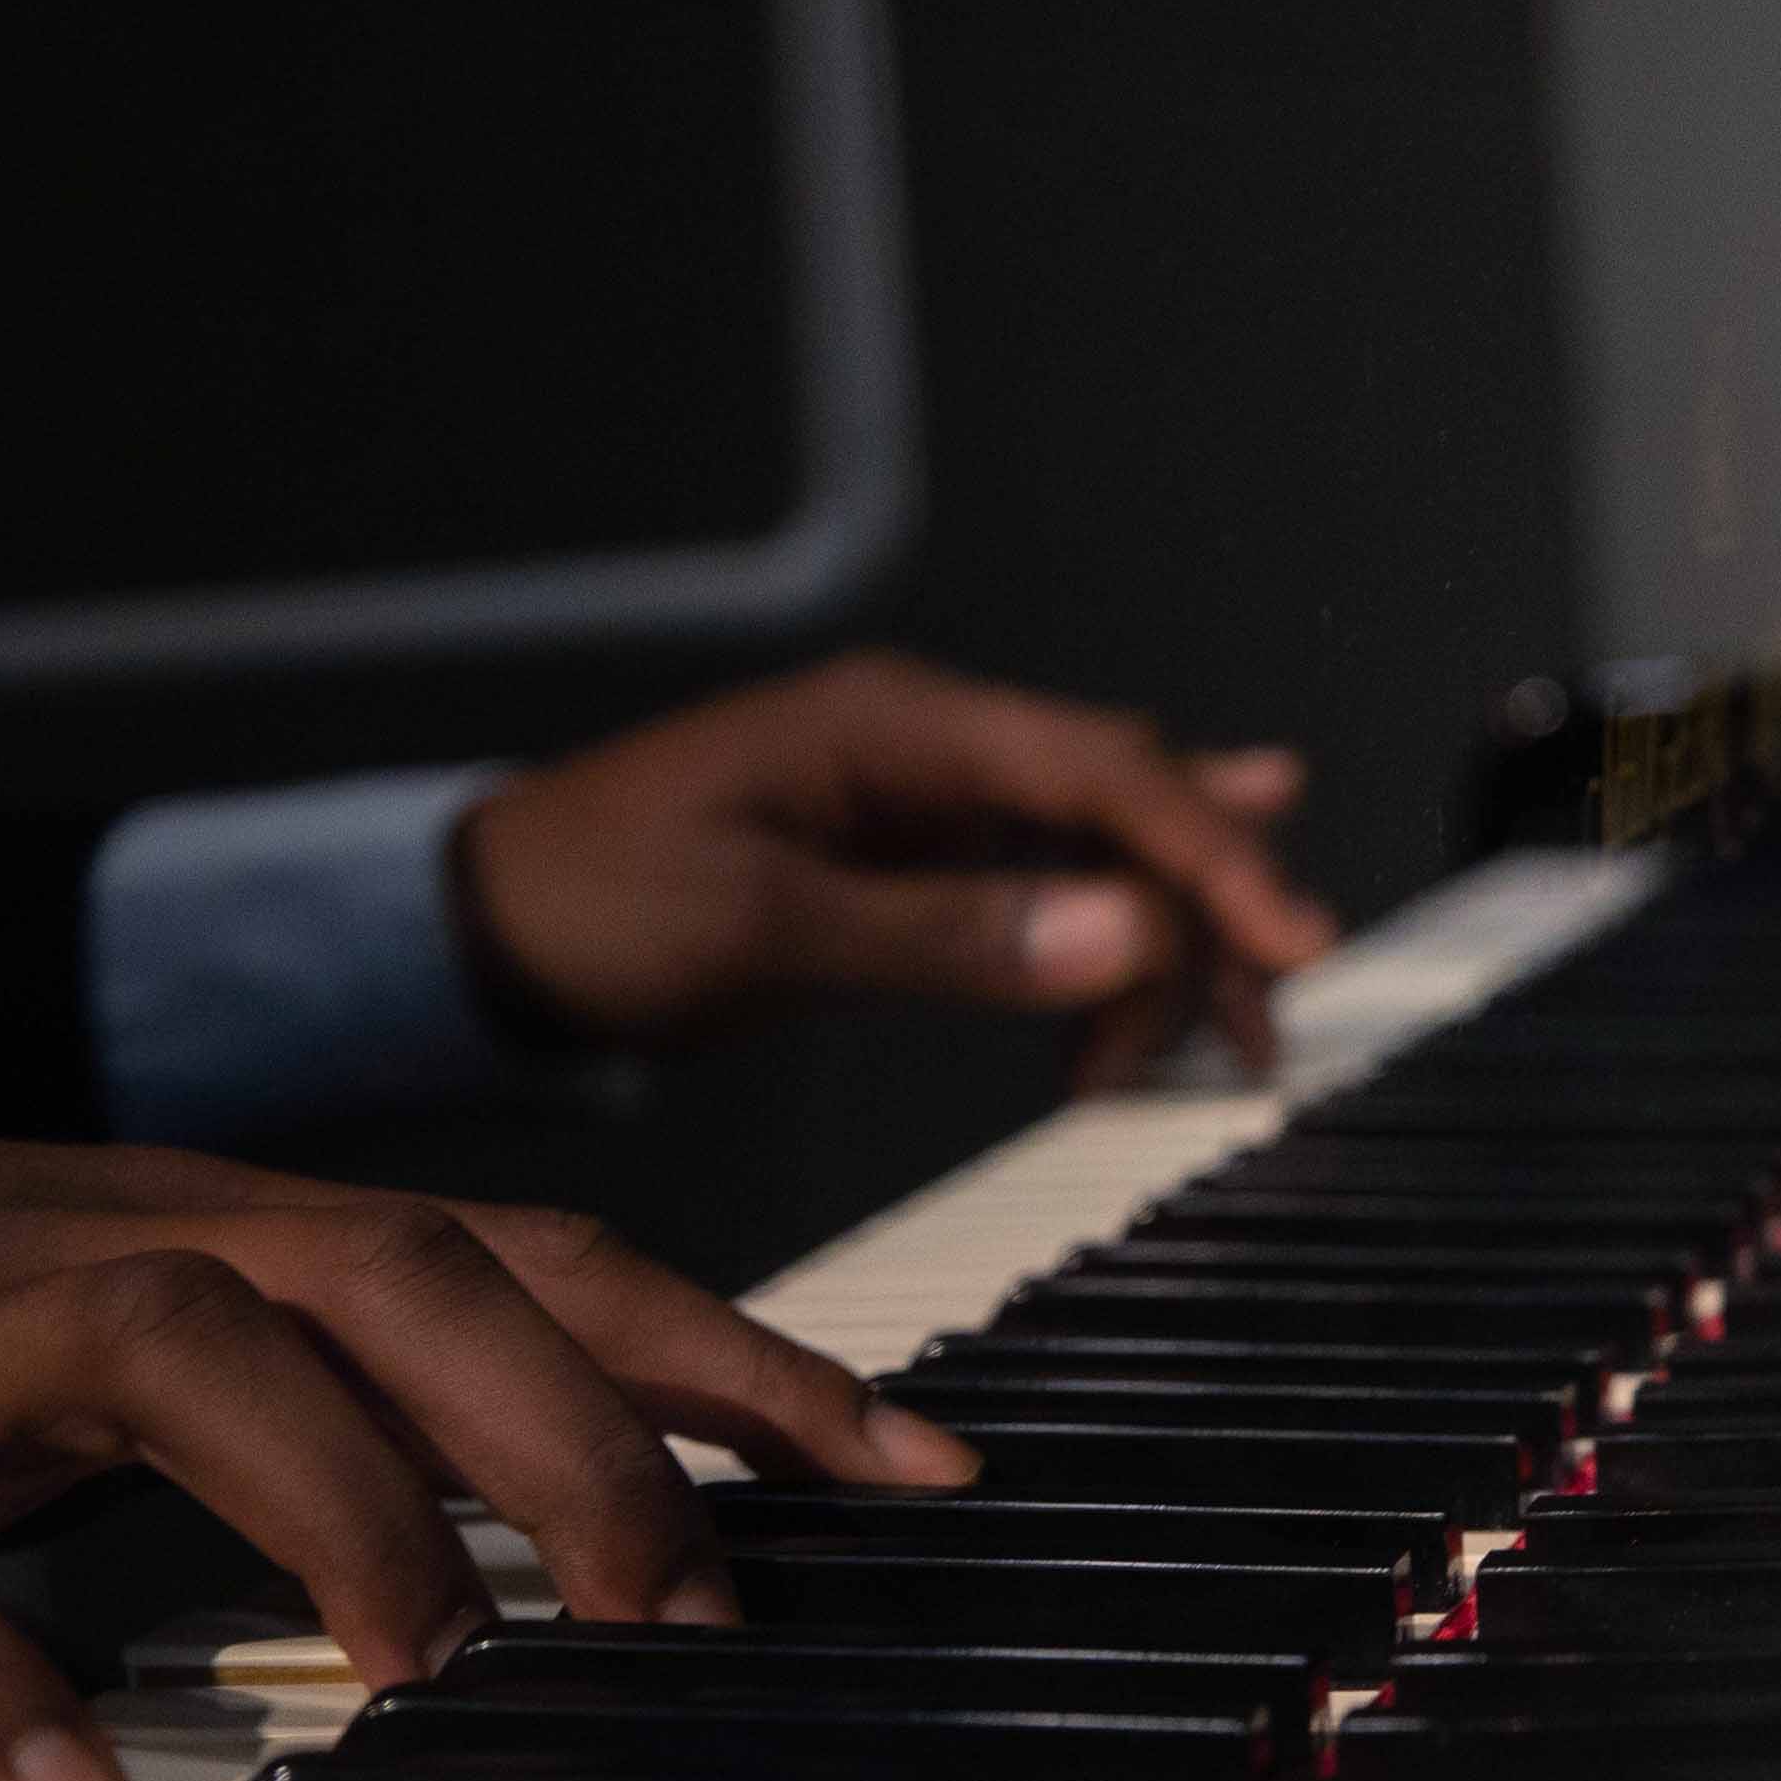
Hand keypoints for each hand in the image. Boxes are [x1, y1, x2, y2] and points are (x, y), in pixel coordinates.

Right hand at [0, 1144, 972, 1780]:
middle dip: (590, 1442)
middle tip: (700, 1618)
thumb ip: (322, 1403)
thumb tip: (583, 1510)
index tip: (917, 1469)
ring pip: (183, 1356)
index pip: (533, 1253)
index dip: (737, 1353)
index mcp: (210, 1227)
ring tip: (438, 1690)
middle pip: (406, 1277)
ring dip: (345, 1520)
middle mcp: (105, 1248)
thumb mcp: (102, 1345)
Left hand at [460, 652, 1336, 1076]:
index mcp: (899, 724)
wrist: (487, 925)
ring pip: (1103, 853)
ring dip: (1165, 948)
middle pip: (1128, 802)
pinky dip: (1101, 957)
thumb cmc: (594, 903)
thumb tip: (1124, 933)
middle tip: (1260, 1033)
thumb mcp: (764, 927)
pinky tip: (1137, 1015)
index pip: (1106, 769)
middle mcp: (932, 742)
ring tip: (1200, 1057)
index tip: (1293, 940)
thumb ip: (948, 933)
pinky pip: (1048, 890)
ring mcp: (927, 798)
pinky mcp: (913, 860)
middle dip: (1211, 910)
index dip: (1215, 850)